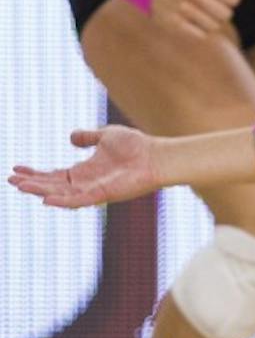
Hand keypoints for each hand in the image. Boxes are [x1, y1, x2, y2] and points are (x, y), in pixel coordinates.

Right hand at [9, 125, 159, 207]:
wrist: (157, 155)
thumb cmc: (136, 146)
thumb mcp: (107, 136)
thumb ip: (88, 137)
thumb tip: (70, 136)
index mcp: (84, 171)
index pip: (54, 174)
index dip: (35, 173)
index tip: (16, 168)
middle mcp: (85, 183)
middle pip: (52, 186)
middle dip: (31, 184)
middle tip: (11, 179)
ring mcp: (93, 190)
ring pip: (60, 194)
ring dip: (41, 191)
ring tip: (21, 187)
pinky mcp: (103, 194)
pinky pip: (78, 201)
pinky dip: (62, 201)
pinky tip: (46, 199)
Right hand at [151, 0, 244, 41]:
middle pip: (226, 15)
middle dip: (223, 12)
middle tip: (214, 7)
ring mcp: (181, 9)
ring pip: (214, 27)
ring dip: (212, 22)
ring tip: (203, 14)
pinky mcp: (173, 23)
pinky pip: (201, 35)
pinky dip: (201, 31)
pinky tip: (194, 22)